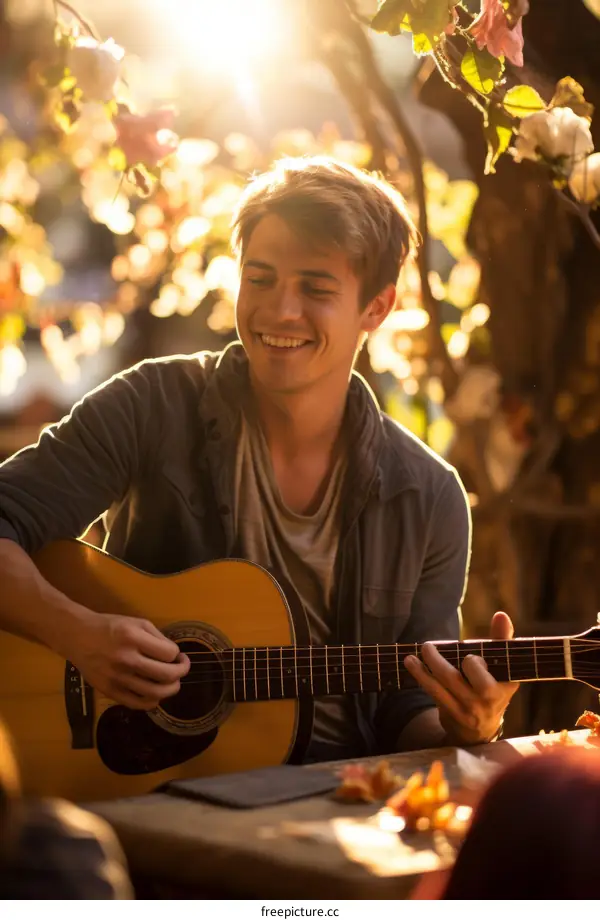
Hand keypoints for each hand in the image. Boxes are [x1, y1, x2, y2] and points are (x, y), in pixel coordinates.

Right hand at [66, 610, 189, 709]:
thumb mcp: (136, 622)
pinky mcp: (109, 691)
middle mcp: (126, 659)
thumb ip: (157, 637)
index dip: (177, 655)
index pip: (169, 653)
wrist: (77, 636)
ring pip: (155, 693)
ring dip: (171, 689)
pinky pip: (138, 704)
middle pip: (166, 675)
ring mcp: (117, 678)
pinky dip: (152, 702)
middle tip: (181, 668)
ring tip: (172, 682)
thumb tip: (174, 655)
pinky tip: (155, 694)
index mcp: (133, 638)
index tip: (177, 654)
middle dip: (181, 672)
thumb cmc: (109, 627)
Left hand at [404, 611, 518, 744]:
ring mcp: (471, 708)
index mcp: (507, 684)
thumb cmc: (492, 686)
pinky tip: (411, 663)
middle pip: (468, 675)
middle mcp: (490, 698)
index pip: (497, 667)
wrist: (479, 731)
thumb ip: (501, 639)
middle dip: (447, 662)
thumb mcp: (502, 666)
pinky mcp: (453, 714)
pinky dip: (421, 676)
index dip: (477, 663)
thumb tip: (501, 614)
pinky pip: (435, 692)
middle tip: (429, 647)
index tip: (471, 658)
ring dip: (428, 666)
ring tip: (418, 651)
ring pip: (446, 683)